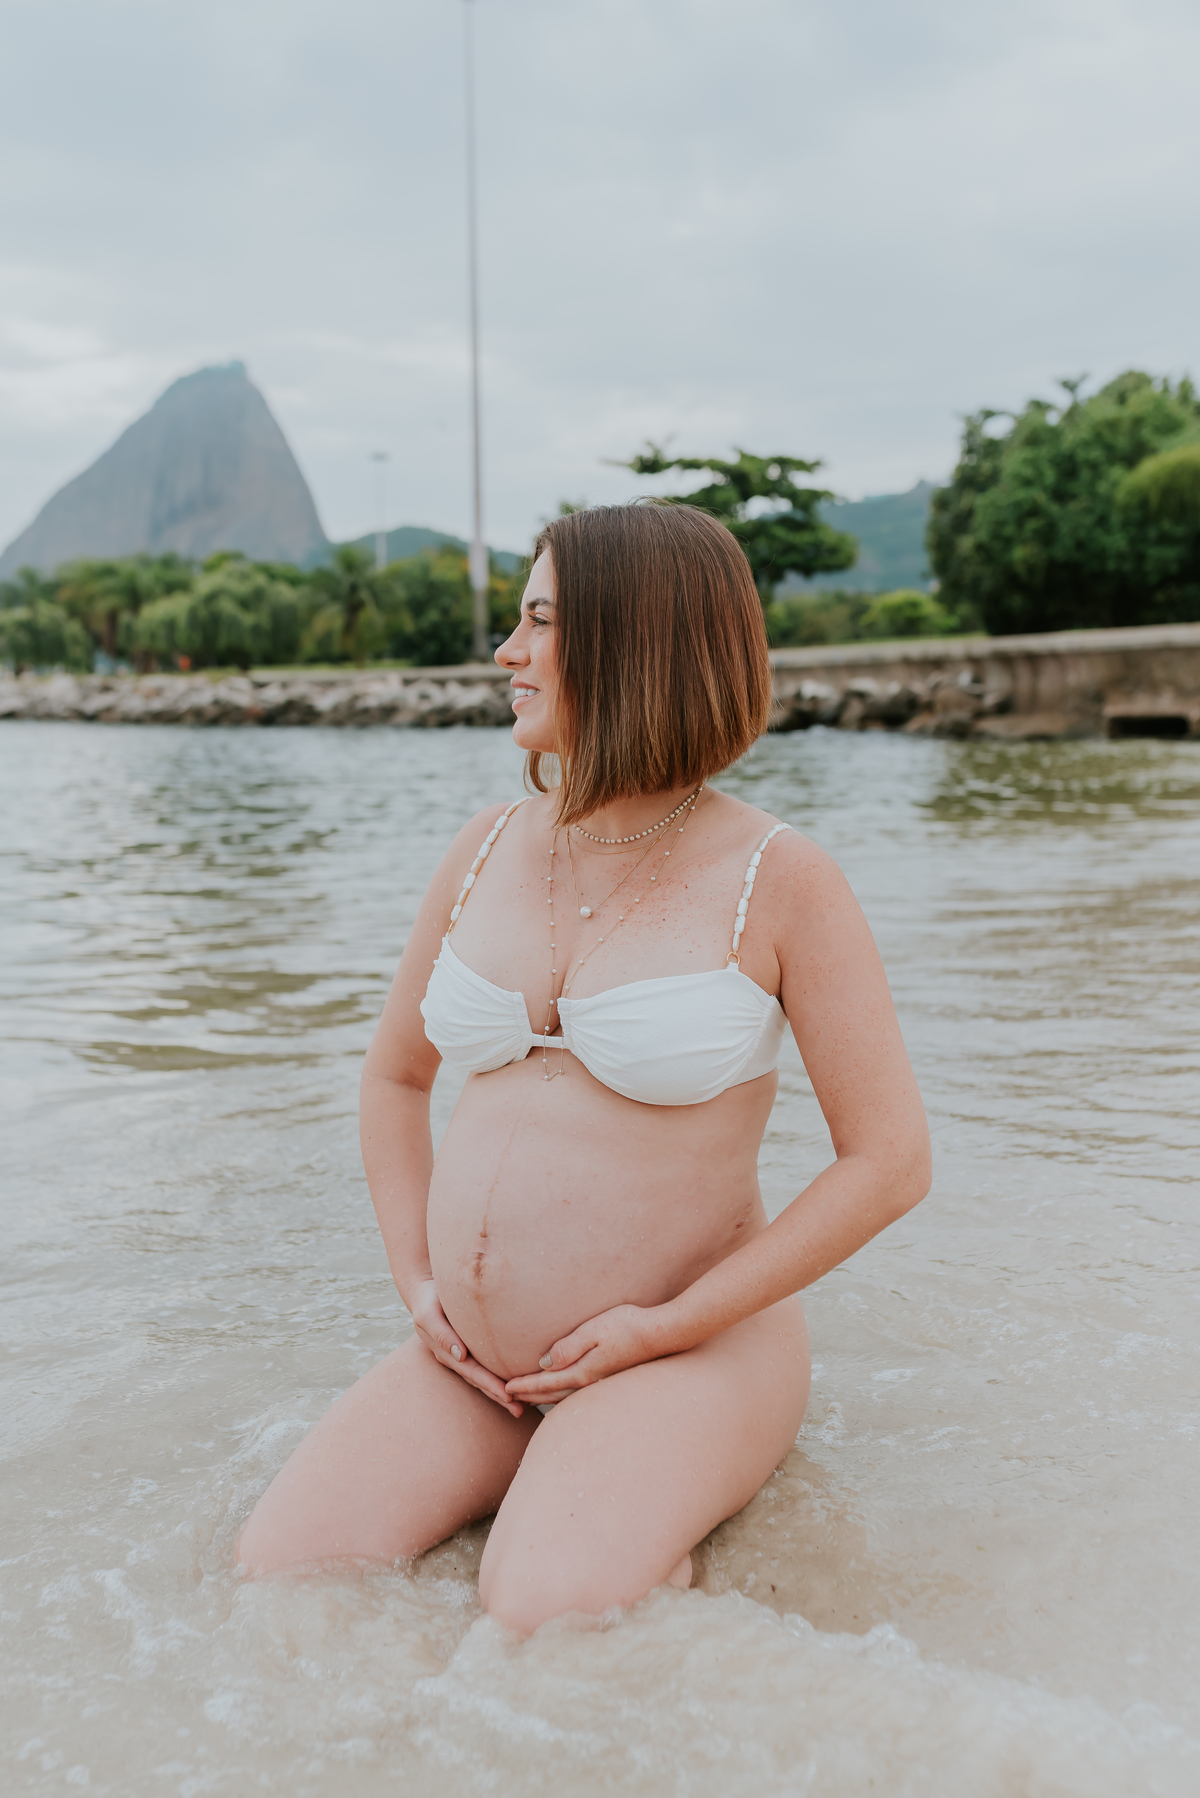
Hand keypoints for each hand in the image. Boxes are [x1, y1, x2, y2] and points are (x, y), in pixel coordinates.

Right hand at [405, 1278, 524, 1417]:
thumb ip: (441, 1333)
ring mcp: (462, 1353)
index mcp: (446, 1353)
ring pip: (483, 1375)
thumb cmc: (427, 1300)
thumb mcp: (428, 1314)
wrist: (425, 1289)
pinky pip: (485, 1363)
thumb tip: (460, 1355)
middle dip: (498, 1396)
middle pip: (480, 1380)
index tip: (507, 1396)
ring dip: (500, 1391)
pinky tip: (513, 1380)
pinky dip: (498, 1374)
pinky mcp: (470, 1345)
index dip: (490, 1385)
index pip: (472, 1373)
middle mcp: (456, 1357)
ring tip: (520, 1404)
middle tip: (519, 1409)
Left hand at [504, 1304, 658, 1403]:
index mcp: (582, 1371)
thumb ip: (568, 1347)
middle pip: (551, 1394)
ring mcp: (600, 1381)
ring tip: (528, 1398)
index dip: (523, 1386)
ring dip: (544, 1397)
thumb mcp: (594, 1330)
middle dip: (528, 1396)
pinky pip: (576, 1391)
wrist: (662, 1334)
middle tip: (507, 1399)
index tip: (504, 1389)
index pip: (545, 1382)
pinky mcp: (608, 1376)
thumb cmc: (628, 1326)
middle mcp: (589, 1381)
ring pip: (564, 1395)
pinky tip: (561, 1390)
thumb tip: (544, 1363)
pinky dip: (560, 1394)